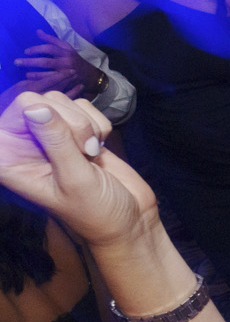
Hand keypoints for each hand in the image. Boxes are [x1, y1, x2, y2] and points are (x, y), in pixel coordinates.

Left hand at [0, 92, 155, 246]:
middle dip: (73, 122)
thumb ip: (56, 141)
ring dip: (87, 125)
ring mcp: (51, 136)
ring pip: (64, 102)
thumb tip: (37, 107)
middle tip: (85, 152)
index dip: (49, 116)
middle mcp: (25, 144)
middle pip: (44, 101)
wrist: (126, 220)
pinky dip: (99, 124)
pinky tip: (98, 149)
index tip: (68, 144)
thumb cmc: (96, 211)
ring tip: (91, 153)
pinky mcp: (75, 132)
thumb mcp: (75, 179)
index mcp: (11, 158)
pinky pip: (84, 107)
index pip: (21, 108)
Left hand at [14, 34, 98, 97]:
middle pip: (46, 62)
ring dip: (35, 74)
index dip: (36, 49)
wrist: (90, 75)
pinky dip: (40, 80)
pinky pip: (51, 82)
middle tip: (17, 62)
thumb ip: (52, 40)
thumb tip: (38, 32)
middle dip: (30, 62)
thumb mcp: (67, 47)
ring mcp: (66, 73)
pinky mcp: (66, 82)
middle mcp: (66, 62)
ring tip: (25, 73)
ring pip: (48, 74)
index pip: (50, 48)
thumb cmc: (75, 59)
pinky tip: (31, 78)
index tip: (26, 51)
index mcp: (67, 52)